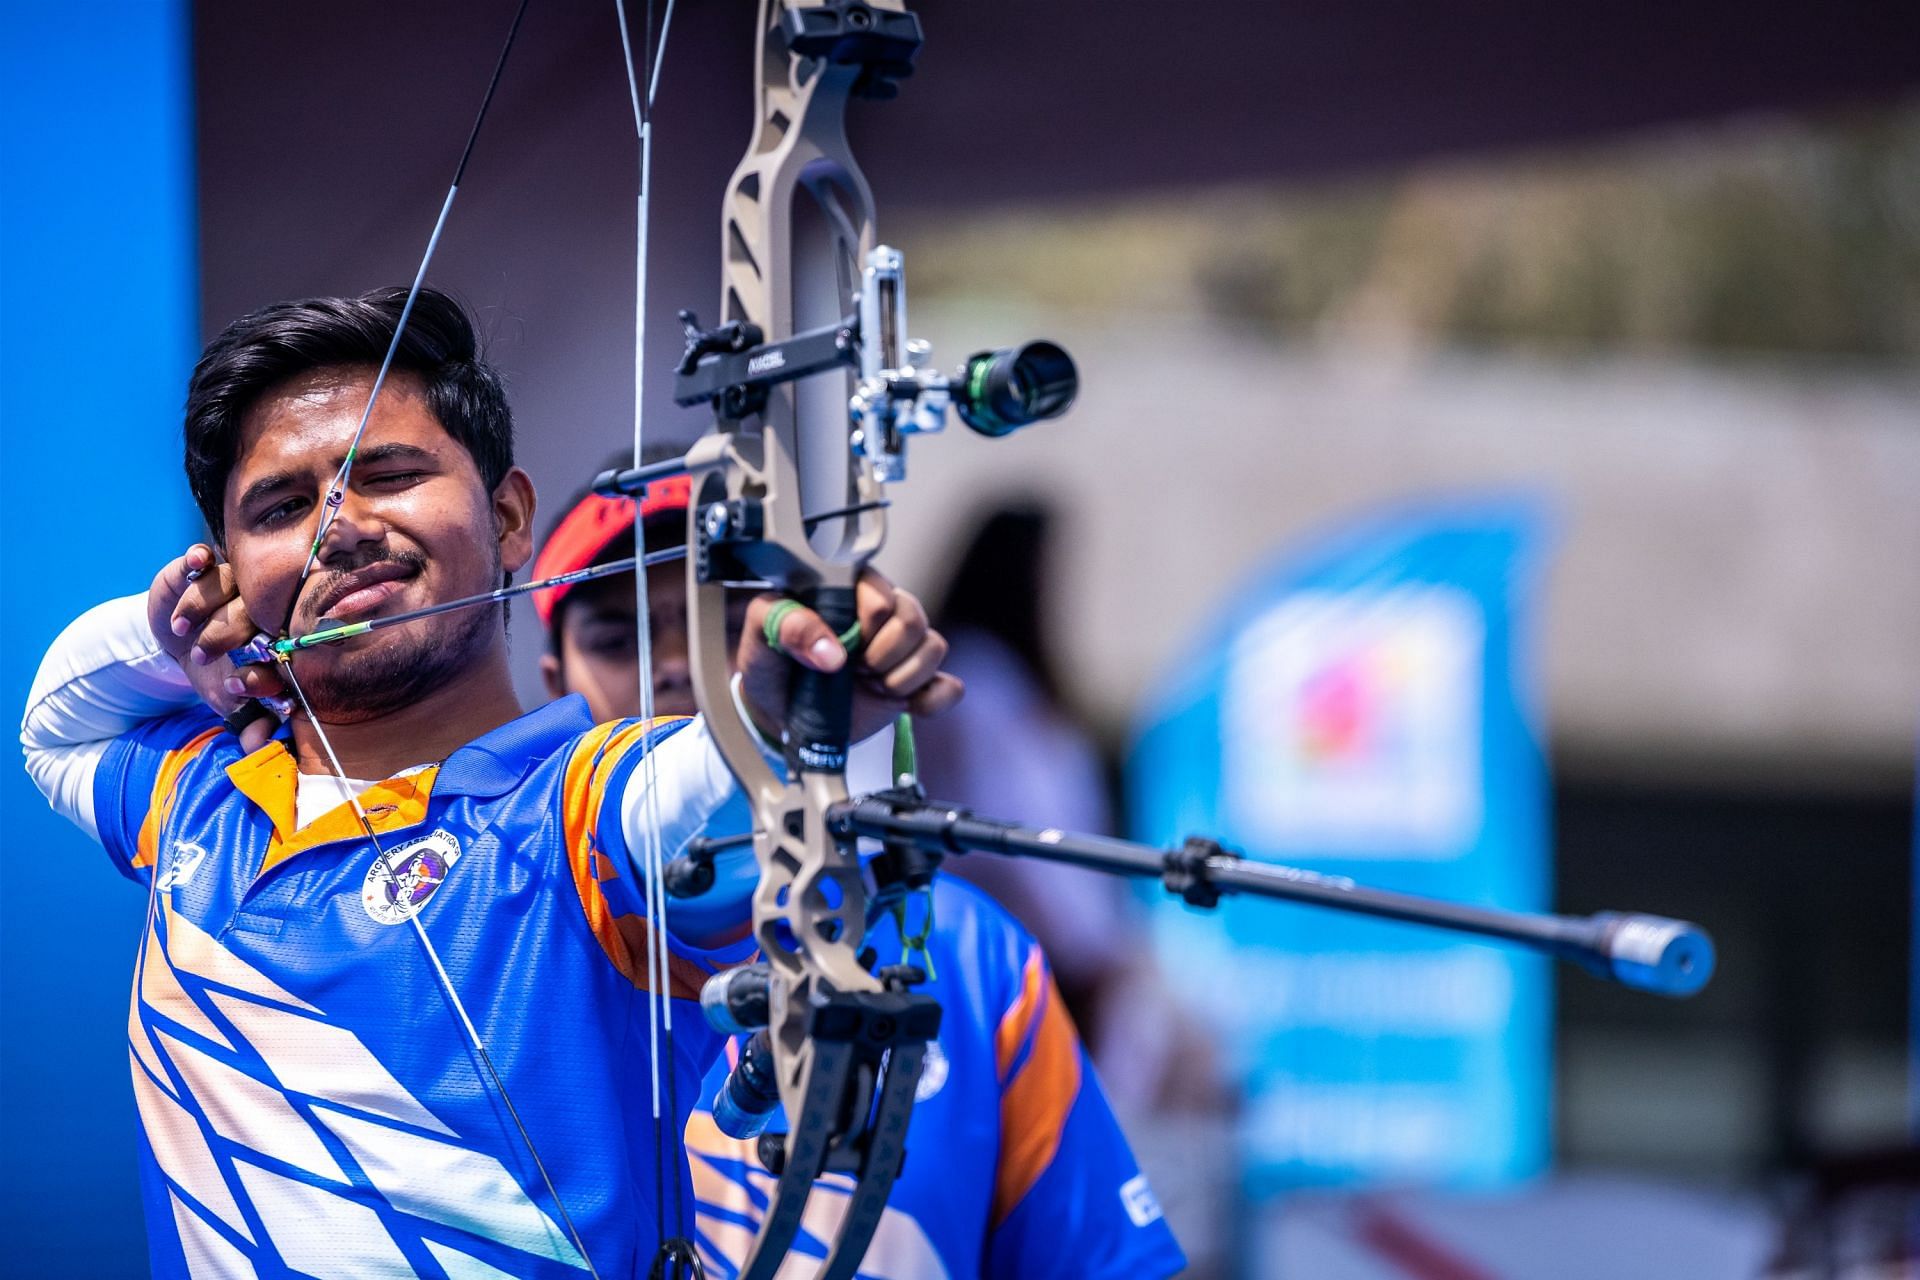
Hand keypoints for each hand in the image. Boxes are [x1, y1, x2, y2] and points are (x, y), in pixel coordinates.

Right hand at [147, 544, 286, 751]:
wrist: (178, 640)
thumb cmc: (214, 671)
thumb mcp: (227, 702)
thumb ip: (247, 724)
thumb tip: (259, 747)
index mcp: (277, 639)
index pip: (281, 647)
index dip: (261, 664)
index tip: (236, 684)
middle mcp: (263, 608)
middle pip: (256, 612)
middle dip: (227, 635)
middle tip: (203, 655)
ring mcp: (237, 583)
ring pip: (230, 586)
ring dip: (203, 606)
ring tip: (181, 629)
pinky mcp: (206, 566)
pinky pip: (206, 557)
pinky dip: (198, 559)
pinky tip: (195, 563)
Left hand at [737, 568, 962, 746]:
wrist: (779, 712)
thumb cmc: (773, 662)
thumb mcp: (763, 634)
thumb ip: (789, 626)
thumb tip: (832, 653)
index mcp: (849, 591)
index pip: (880, 595)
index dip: (864, 625)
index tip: (840, 645)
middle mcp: (882, 615)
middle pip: (914, 619)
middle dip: (883, 653)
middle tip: (855, 669)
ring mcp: (902, 651)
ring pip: (934, 648)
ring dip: (902, 677)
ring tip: (870, 686)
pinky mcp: (914, 685)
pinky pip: (948, 687)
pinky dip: (932, 699)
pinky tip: (904, 705)